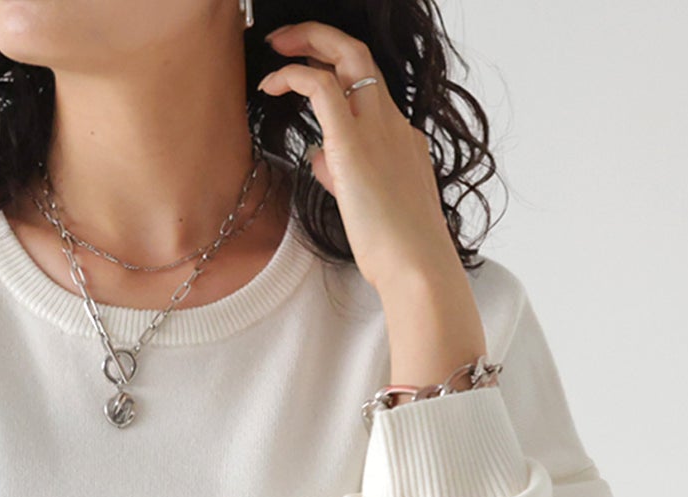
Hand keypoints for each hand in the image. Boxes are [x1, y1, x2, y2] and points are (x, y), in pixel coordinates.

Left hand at [259, 19, 455, 292]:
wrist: (416, 266)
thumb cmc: (396, 249)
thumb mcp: (367, 205)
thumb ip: (343, 176)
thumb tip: (319, 159)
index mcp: (401, 139)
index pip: (369, 91)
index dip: (338, 75)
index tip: (310, 72)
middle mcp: (392, 124)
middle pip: (361, 57)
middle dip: (322, 39)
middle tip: (288, 40)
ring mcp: (377, 129)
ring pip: (347, 57)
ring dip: (307, 43)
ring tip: (275, 48)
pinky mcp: (352, 144)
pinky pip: (321, 89)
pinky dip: (293, 76)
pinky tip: (271, 85)